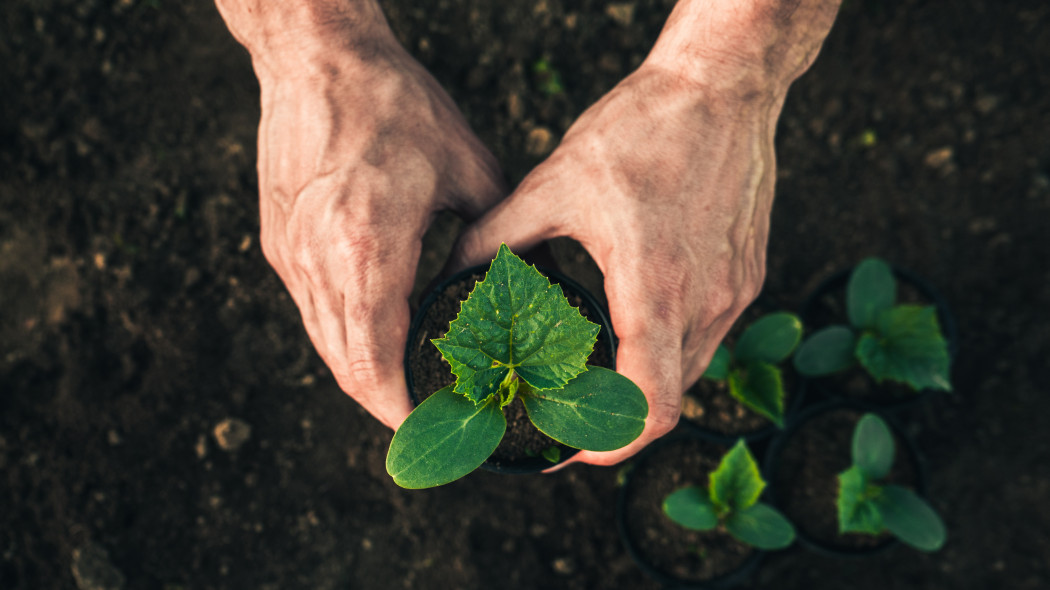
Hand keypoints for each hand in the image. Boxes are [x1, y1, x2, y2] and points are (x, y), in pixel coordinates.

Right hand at [219, 5, 504, 428]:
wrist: (317, 57)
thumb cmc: (396, 104)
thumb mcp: (469, 169)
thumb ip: (493, 238)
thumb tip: (520, 281)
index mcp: (369, 251)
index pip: (375, 367)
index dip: (403, 411)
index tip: (436, 426)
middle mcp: (319, 264)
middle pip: (346, 368)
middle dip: (387, 403)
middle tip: (430, 415)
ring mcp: (291, 256)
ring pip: (325, 344)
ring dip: (365, 372)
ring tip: (408, 384)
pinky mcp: (279, 242)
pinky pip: (313, 310)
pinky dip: (346, 334)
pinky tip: (379, 332)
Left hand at [449, 62, 782, 463]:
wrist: (724, 84)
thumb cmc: (644, 127)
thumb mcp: (556, 182)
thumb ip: (500, 235)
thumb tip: (457, 269)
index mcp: (655, 289)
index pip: (647, 408)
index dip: (608, 445)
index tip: (570, 448)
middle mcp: (705, 302)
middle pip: (666, 403)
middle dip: (616, 421)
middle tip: (567, 414)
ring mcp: (734, 291)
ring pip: (690, 372)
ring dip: (644, 385)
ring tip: (597, 375)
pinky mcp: (747, 274)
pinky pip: (708, 335)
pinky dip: (670, 349)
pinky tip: (635, 325)